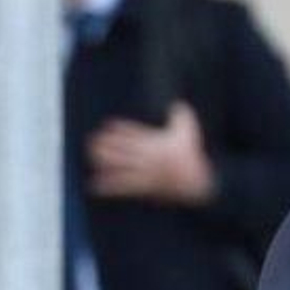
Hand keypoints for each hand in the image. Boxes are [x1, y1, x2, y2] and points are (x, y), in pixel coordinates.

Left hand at [86, 100, 214, 204]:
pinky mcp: (144, 187)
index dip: (120, 129)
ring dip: (104, 161)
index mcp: (156, 142)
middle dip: (106, 144)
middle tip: (91, 140)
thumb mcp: (189, 131)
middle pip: (122, 148)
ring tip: (91, 156)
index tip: (108, 125)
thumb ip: (181, 115)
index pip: (134, 133)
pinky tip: (95, 185)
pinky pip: (123, 186)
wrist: (198, 182)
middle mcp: (147, 156)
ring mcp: (144, 172)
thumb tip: (178, 103)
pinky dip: (108, 186)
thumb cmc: (193, 157)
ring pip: (120, 165)